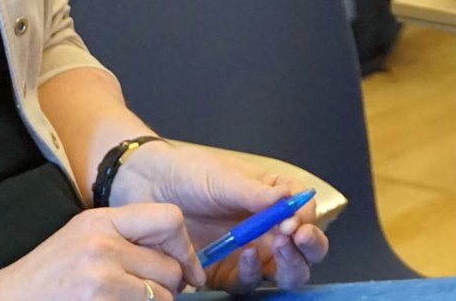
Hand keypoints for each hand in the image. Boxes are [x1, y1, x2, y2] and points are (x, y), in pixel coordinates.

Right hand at [0, 202, 203, 300]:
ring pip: (161, 296)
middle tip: (150, 293)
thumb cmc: (46, 276)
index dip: (184, 247)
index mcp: (102, 220)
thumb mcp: (83, 238)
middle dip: (169, 287)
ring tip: (123, 300)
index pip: (169, 219)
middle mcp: (103, 245)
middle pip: (170, 267)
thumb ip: (126, 238)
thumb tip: (181, 258)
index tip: (187, 268)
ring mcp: (99, 279)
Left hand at [112, 143, 327, 291]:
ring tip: (276, 246)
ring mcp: (248, 252)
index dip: (307, 219)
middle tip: (296, 238)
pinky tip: (246, 256)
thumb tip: (288, 201)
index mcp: (273, 198)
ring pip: (284, 272)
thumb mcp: (222, 176)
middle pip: (303, 248)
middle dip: (309, 247)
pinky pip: (248, 282)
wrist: (146, 187)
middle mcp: (266, 228)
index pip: (304, 212)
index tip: (296, 221)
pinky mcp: (225, 272)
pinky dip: (252, 273)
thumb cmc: (187, 172)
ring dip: (288, 264)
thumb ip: (255, 192)